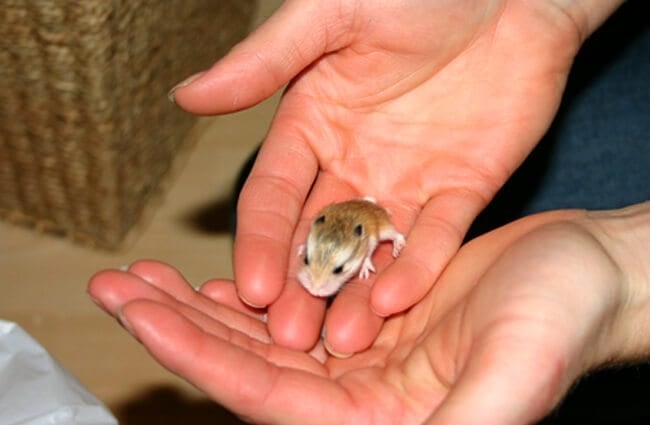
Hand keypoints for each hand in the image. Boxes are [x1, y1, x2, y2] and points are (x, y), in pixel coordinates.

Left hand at [88, 202, 649, 424]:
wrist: (585, 277)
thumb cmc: (563, 320)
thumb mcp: (513, 376)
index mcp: (380, 423)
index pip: (264, 395)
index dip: (196, 354)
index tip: (138, 310)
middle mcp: (361, 398)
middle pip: (247, 366)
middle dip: (177, 326)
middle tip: (117, 286)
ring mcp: (362, 358)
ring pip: (263, 337)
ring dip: (201, 307)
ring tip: (146, 278)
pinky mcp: (371, 319)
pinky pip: (296, 311)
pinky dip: (253, 295)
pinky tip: (217, 283)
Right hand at [171, 0, 611, 352]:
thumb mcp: (331, 14)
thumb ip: (265, 61)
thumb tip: (187, 96)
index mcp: (311, 125)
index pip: (273, 194)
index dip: (260, 240)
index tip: (247, 285)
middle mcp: (352, 163)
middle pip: (318, 234)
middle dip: (302, 283)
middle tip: (287, 335)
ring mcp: (406, 183)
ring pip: (373, 249)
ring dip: (356, 293)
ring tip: (341, 341)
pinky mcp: (460, 190)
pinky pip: (436, 237)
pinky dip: (418, 268)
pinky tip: (395, 302)